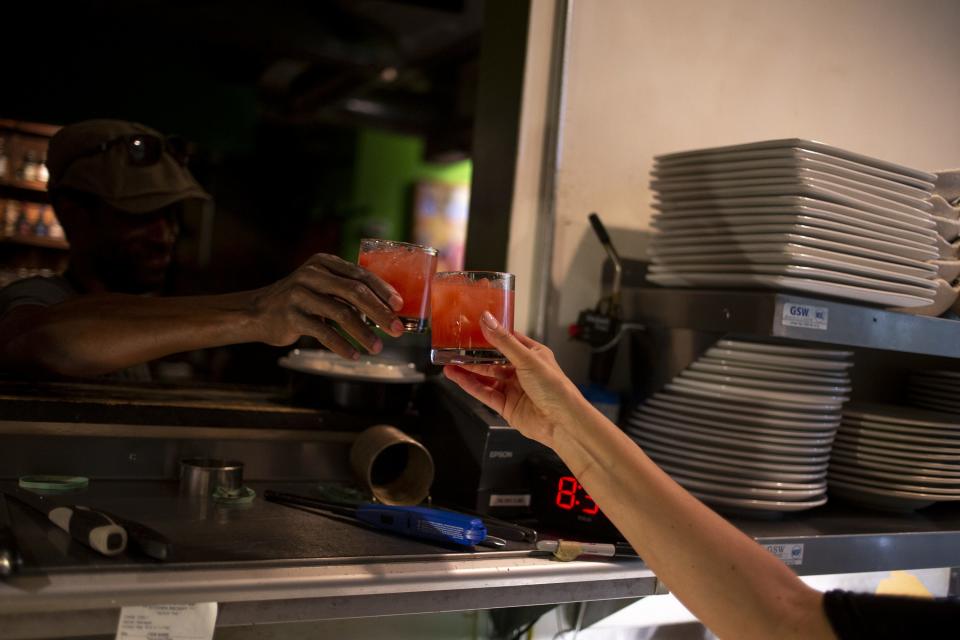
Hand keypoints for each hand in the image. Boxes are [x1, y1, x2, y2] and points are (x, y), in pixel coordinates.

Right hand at [249, 253, 404, 358]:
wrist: (257, 312)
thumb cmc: (299, 300)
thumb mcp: (321, 285)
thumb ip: (346, 289)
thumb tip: (387, 309)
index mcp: (324, 262)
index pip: (360, 274)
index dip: (382, 290)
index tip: (399, 306)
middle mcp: (312, 274)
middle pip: (354, 292)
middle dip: (379, 312)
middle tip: (396, 329)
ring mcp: (299, 294)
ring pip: (341, 313)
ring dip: (363, 333)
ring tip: (377, 347)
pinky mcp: (291, 316)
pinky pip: (323, 333)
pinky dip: (341, 345)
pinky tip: (353, 355)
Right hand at [443, 311, 588, 448]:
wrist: (561, 422)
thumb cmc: (555, 388)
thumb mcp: (527, 359)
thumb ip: (503, 341)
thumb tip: (487, 320)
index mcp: (532, 354)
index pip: (507, 340)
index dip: (490, 334)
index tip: (471, 328)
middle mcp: (522, 371)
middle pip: (493, 360)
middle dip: (474, 355)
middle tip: (454, 348)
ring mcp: (513, 389)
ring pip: (486, 377)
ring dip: (468, 371)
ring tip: (449, 363)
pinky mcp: (506, 406)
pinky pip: (484, 393)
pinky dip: (470, 385)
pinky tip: (457, 378)